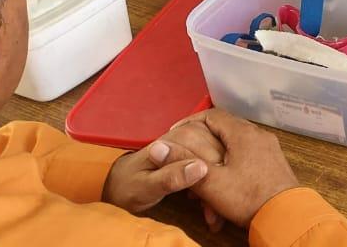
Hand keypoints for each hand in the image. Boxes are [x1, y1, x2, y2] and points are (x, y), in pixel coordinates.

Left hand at [102, 120, 223, 213]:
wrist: (122, 182)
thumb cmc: (130, 185)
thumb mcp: (146, 186)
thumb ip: (170, 177)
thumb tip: (200, 168)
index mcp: (180, 138)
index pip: (213, 156)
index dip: (216, 182)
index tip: (213, 208)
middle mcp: (191, 133)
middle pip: (223, 156)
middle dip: (221, 187)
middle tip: (214, 214)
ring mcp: (197, 139)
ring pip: (224, 159)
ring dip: (222, 186)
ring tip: (212, 212)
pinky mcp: (199, 147)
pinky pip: (218, 161)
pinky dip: (218, 181)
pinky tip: (211, 199)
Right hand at [172, 109, 298, 228]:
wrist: (284, 215)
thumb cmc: (247, 197)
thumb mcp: (210, 182)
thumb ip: (183, 163)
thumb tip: (157, 148)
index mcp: (243, 133)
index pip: (212, 115)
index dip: (190, 122)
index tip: (175, 134)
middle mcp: (258, 134)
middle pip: (225, 127)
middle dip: (203, 138)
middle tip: (185, 151)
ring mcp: (268, 147)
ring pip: (236, 141)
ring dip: (217, 151)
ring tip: (201, 166)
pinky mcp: (272, 160)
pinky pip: (247, 152)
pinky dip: (231, 159)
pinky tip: (222, 175)